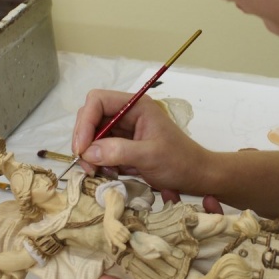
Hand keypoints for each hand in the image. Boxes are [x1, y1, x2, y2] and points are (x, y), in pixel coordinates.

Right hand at [72, 89, 212, 194]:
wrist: (197, 177)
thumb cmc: (180, 162)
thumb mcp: (150, 155)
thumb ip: (119, 151)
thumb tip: (88, 152)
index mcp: (136, 106)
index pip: (98, 101)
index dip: (85, 122)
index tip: (81, 148)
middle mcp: (127, 114)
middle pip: (91, 118)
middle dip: (85, 141)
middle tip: (87, 165)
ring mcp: (124, 131)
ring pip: (93, 137)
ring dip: (90, 155)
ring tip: (99, 172)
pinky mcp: (122, 147)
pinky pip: (101, 151)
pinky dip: (99, 163)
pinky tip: (109, 174)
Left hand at [103, 217, 129, 252]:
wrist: (108, 221)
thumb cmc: (107, 231)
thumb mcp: (108, 238)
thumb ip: (111, 245)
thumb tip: (114, 253)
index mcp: (112, 238)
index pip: (120, 245)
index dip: (123, 247)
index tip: (124, 247)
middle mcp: (116, 234)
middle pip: (124, 241)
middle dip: (125, 242)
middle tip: (124, 241)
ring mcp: (119, 230)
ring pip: (127, 237)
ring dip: (127, 238)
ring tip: (125, 237)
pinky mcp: (122, 227)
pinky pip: (128, 233)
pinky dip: (129, 235)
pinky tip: (127, 234)